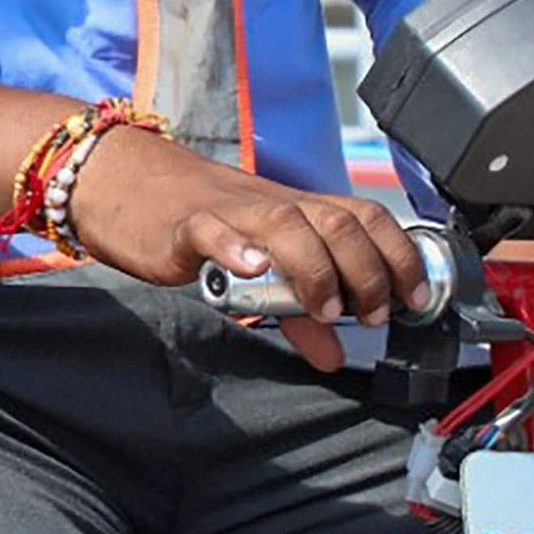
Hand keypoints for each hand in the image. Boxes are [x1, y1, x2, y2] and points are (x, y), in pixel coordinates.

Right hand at [65, 131, 423, 372]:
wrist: (119, 179)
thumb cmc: (190, 220)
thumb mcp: (252, 266)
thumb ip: (295, 310)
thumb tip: (332, 354)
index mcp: (296, 210)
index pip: (367, 218)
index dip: (400, 257)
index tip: (414, 300)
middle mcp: (272, 205)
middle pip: (339, 222)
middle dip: (367, 272)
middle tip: (368, 317)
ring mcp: (229, 212)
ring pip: (289, 222)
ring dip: (317, 268)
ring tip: (323, 308)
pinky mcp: (183, 225)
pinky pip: (214, 229)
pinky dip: (237, 248)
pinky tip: (251, 268)